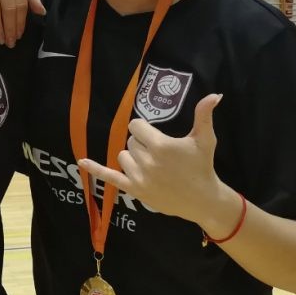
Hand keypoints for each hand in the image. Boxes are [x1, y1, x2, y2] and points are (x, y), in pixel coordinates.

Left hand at [78, 93, 229, 226]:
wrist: (203, 200)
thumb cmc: (202, 166)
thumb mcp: (205, 139)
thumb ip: (204, 115)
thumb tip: (214, 94)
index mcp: (160, 146)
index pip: (136, 127)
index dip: (145, 129)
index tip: (156, 136)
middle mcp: (147, 161)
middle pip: (131, 141)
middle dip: (143, 144)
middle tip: (161, 154)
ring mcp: (139, 177)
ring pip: (123, 156)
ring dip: (134, 157)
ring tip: (154, 165)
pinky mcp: (134, 190)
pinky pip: (110, 177)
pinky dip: (95, 169)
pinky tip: (81, 162)